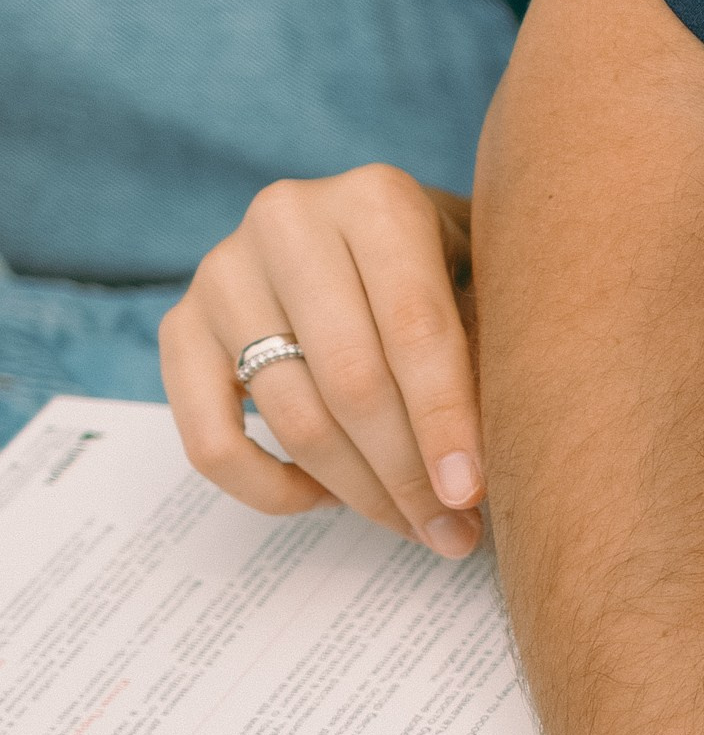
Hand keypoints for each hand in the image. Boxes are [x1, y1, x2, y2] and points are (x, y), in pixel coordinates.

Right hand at [160, 168, 485, 555]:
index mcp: (377, 200)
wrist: (363, 240)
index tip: (471, 496)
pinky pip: (212, 442)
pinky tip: (328, 497)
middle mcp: (289, 221)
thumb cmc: (443, 276)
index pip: (414, 329)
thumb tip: (482, 477)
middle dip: (408, 476)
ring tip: (413, 524)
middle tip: (453, 534)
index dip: (445, 423)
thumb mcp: (484, 289)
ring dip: (360, 494)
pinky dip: (272, 491)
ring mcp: (224, 273)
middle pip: (352, 382)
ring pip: (293, 421)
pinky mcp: (180, 327)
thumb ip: (491, 357)